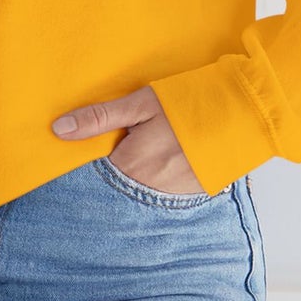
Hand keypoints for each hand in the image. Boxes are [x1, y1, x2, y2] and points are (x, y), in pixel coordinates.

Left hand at [51, 84, 206, 194]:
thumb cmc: (186, 104)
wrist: (242, 115)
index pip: (93, 175)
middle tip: (123, 148)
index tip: (86, 152)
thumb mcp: (141, 104)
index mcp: (130, 165)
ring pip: (139, 191)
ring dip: (135, 178)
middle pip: (116, 186)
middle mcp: (147, 189)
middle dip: (112, 172)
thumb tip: (58, 129)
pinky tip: (165, 164)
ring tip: (146, 154)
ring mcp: (171, 196)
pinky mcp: (191, 196)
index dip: (88, 163)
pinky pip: (163, 195)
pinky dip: (158, 182)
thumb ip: (100, 118)